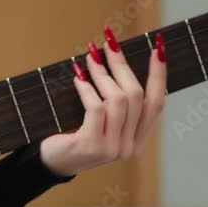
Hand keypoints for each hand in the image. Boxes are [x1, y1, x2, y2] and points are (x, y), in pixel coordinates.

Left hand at [39, 29, 166, 176]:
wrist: (48, 163)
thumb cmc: (72, 135)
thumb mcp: (99, 121)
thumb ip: (115, 103)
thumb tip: (115, 59)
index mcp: (137, 140)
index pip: (156, 103)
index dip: (158, 74)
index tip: (157, 47)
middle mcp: (129, 146)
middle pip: (136, 96)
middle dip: (122, 65)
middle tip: (108, 44)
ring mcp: (112, 148)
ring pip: (118, 100)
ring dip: (103, 74)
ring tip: (89, 58)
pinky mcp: (91, 145)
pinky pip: (96, 107)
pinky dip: (87, 88)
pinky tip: (78, 77)